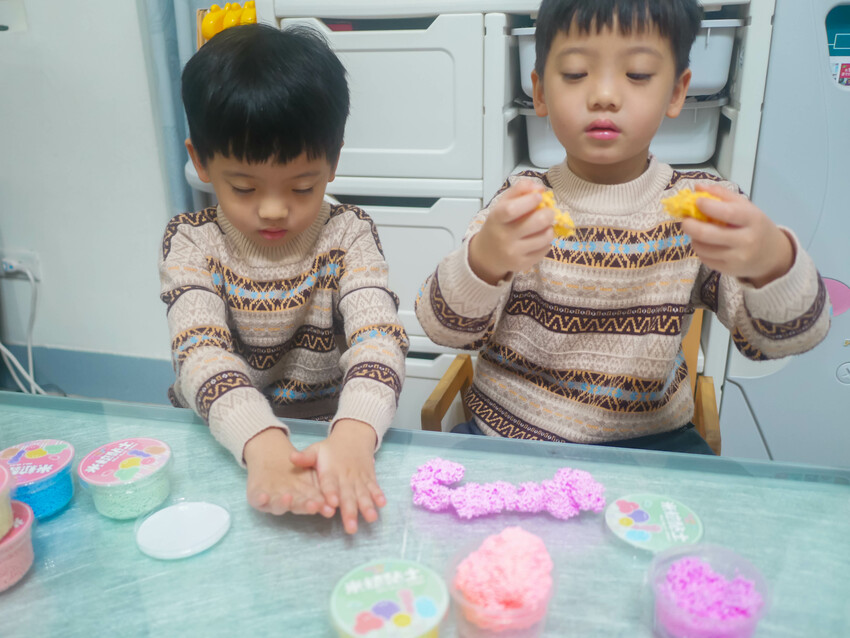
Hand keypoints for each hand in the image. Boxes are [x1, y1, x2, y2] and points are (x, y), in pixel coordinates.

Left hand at [243, 428, 330, 516]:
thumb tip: (336, 485)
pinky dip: (260, 500)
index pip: (314, 502)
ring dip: (283, 504)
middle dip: (305, 507)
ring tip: (288, 497)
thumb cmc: (295, 467)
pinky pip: (257, 501)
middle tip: (313, 506)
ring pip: (278, 507)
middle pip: (297, 507)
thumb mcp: (311, 467)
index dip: (321, 506)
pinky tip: (263, 496)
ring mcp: (272, 501)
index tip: (330, 508)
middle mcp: (289, 503)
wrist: (271, 456)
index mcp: (304, 498)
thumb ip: (319, 475)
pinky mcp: (256, 497)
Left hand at [290, 418, 384, 533]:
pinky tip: (382, 504)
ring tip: (371, 518)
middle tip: (351, 527)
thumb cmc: (330, 449)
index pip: (330, 483)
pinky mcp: (369, 479)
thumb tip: (291, 458)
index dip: (331, 493)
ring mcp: (359, 479)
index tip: (332, 503)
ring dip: (367, 506)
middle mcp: (345, 477)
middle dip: (350, 511)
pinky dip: (378, 495)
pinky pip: (374, 487)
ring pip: (363, 494)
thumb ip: (305, 457)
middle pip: (348, 495)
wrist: (353, 438)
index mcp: (330, 471)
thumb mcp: (316, 450)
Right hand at [468, 180, 554, 284]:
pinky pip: (545, 250)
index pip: (512, 209)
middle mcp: (504, 237)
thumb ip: (519, 191)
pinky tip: (538, 238)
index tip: (539, 196)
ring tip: (544, 226)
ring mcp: (514, 253)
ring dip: (549, 228)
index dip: (529, 201)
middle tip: (548, 211)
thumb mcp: (501, 205)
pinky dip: (546, 241)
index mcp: (496, 219)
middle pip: (536, 222)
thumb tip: (540, 188)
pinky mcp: (523, 264)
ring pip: (545, 237)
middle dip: (548, 213)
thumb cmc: (498, 225)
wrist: (487, 255)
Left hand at [681, 184, 794, 287]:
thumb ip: (722, 195)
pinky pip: (704, 258)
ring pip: (702, 247)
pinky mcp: (728, 270)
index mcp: (753, 219)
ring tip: (697, 230)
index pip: (728, 213)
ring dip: (693, 237)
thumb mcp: (746, 207)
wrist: (771, 256)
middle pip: (708, 234)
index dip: (708, 206)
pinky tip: (705, 243)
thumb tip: (697, 187)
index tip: (696, 201)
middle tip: (685, 220)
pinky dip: (699, 249)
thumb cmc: (755, 226)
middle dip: (691, 225)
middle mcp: (746, 240)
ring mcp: (737, 258)